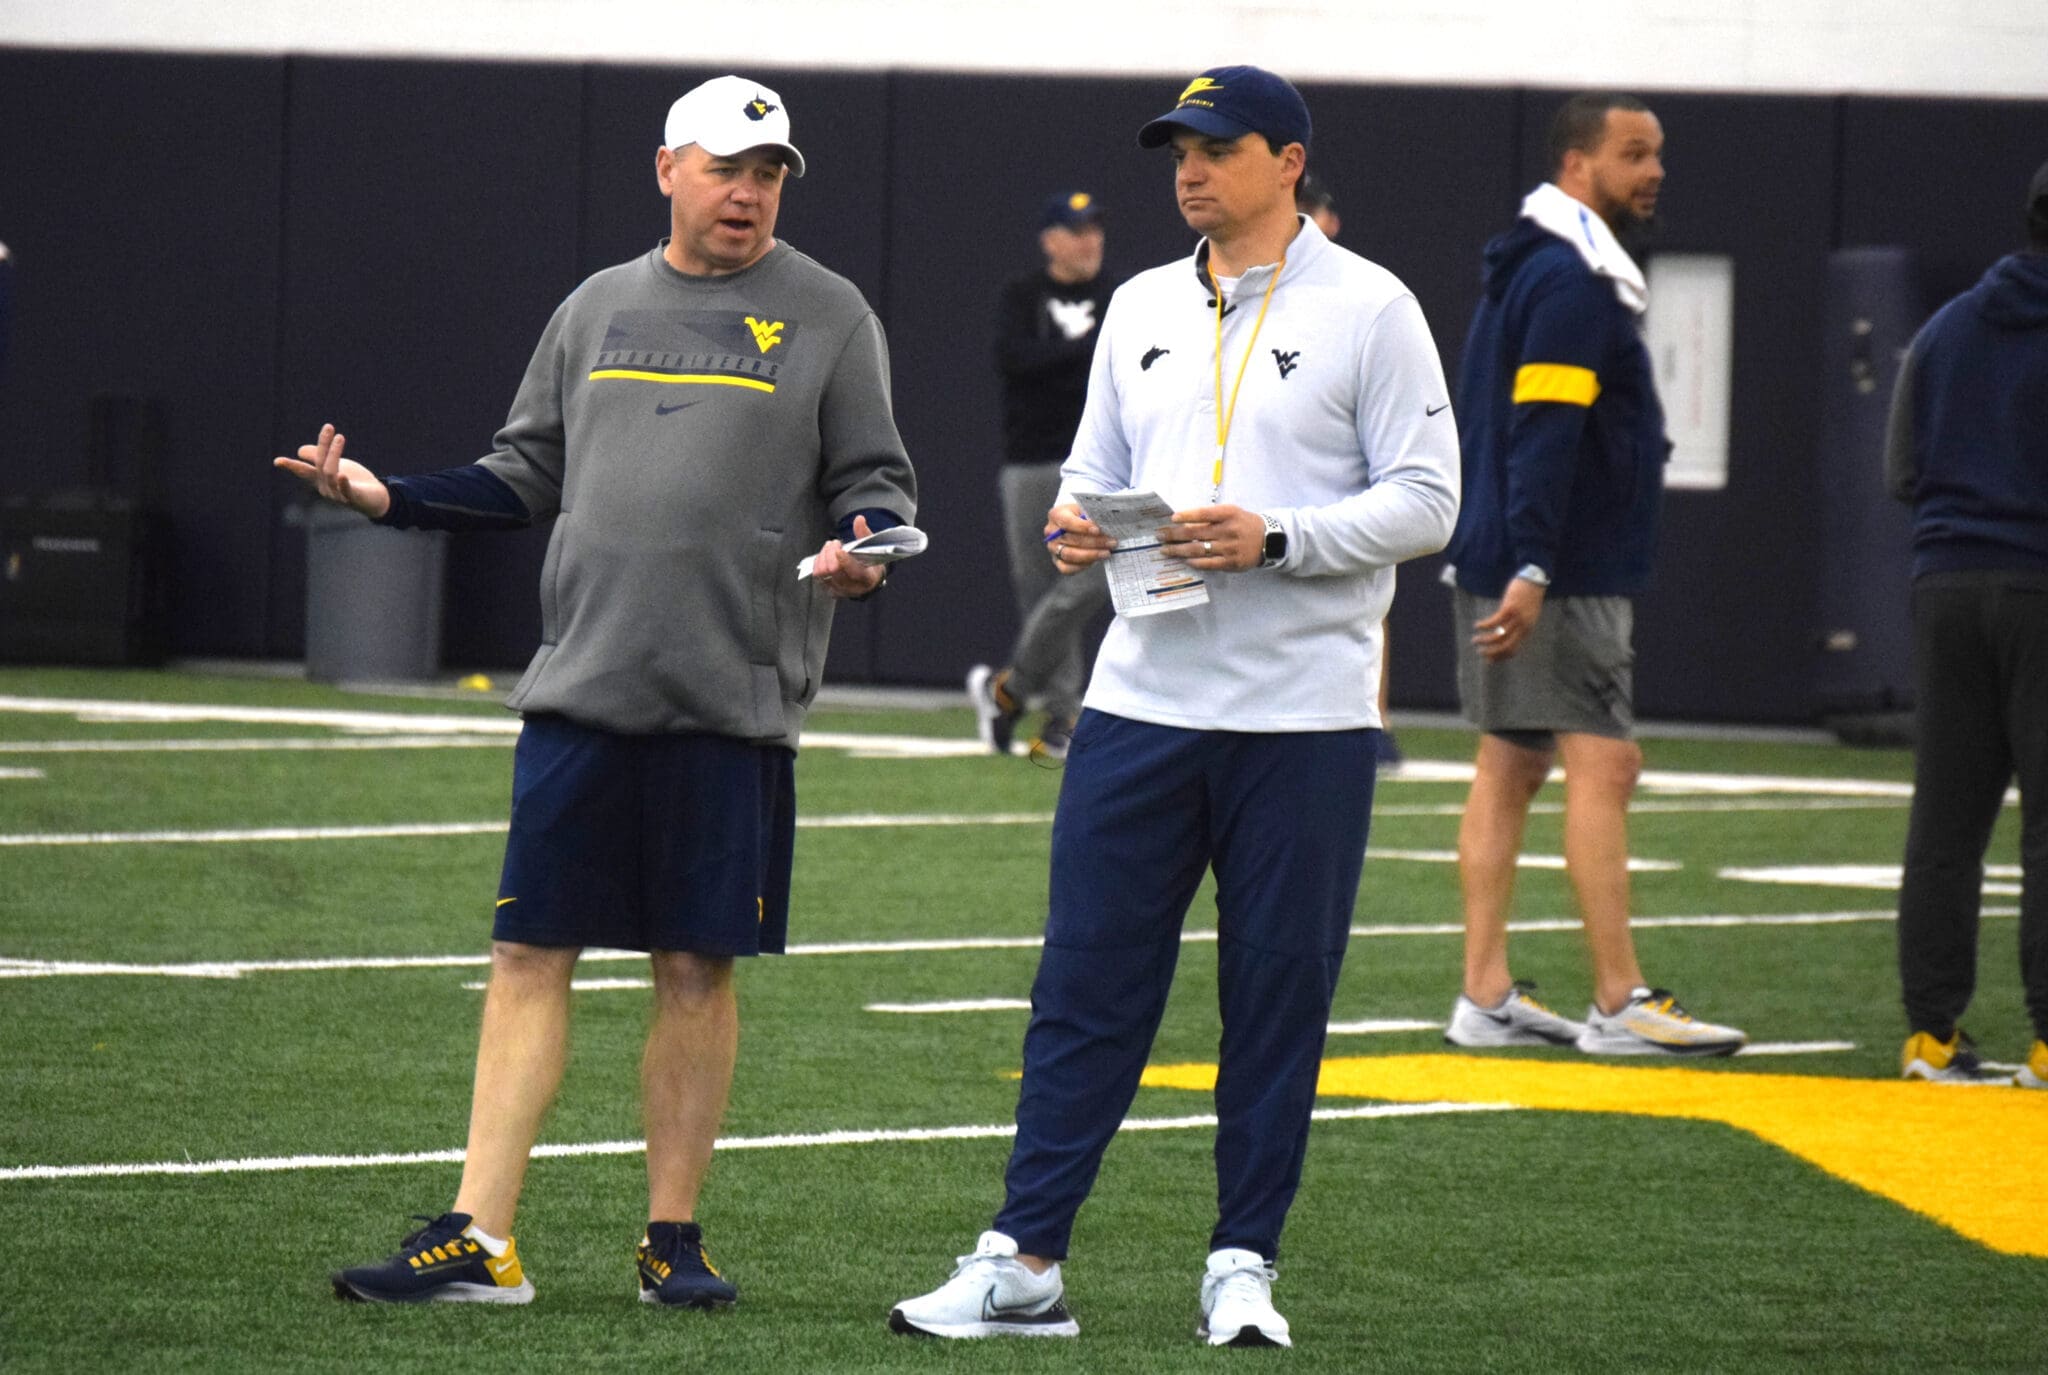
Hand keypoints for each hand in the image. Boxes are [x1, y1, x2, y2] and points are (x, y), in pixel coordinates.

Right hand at [272, 423, 390, 518]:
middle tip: (329, 427)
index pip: (304, 471)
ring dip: (335, 454)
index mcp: (320, 480)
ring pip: (331, 473)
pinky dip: (343, 483)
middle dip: (322, 446)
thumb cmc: (354, 480)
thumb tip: (299, 451)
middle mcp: (326, 488)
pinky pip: (346, 491)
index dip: (291, 466)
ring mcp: (338, 495)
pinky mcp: (353, 499)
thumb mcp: (336, 465)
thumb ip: (319, 457)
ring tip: (340, 437)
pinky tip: (342, 475)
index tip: (277, 461)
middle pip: (320, 465)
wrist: (376, 500)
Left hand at [809, 515, 885, 598]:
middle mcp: (854, 588)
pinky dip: (818, 562)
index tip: (839, 550)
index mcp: (868, 578)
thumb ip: (864, 534)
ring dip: (824, 556)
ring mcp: (840, 590)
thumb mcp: (872, 549)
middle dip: (832, 553)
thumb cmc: (870, 563)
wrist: (867, 581)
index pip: (855, 573)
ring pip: (823, 573)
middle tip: (835, 542)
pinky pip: (817, 575)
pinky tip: (825, 554)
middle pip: (835, 571)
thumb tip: (859, 519)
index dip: (845, 561)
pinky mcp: (829, 590)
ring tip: (830, 546)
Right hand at [1043, 502, 1112, 574]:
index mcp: (1056, 515)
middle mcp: (1051, 532)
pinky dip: (1082, 566)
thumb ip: (1093, 516)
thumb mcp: (1086, 510)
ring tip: (1106, 553)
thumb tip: (1107, 526)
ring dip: (1091, 555)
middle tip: (1111, 542)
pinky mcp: (1057, 561)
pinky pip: (1067, 568)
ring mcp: (1053, 548)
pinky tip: (1095, 560)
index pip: (1067, 522)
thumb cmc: (1081, 516)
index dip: (1082, 527)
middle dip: (1094, 542)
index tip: (1098, 530)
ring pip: (1070, 555)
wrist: (1075, 523)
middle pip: (1071, 539)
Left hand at [1159, 503, 1260, 571]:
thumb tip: (1183, 522)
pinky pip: (1208, 563)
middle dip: (1174, 534)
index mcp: (1228, 514)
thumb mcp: (1231, 513)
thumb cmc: (1244, 523)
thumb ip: (1211, 516)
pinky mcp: (1230, 563)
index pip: (1204, 514)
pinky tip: (1183, 560)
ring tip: (1165, 550)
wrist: (1269, 540)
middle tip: (1159, 535)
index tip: (1172, 518)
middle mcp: (1228, 530)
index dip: (1187, 516)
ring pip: (1198, 550)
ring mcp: (1229, 548)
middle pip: (1195, 533)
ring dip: (1178, 550)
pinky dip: (1194, 562)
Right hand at [1472, 576, 1545, 660]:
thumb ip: (1520, 625)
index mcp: (1527, 630)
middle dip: (1492, 652)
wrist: (1535, 579)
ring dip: (1485, 640)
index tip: (1489, 659)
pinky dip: (1484, 625)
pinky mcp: (1509, 608)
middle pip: (1506, 646)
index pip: (1513, 649)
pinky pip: (1494, 621)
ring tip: (1475, 640)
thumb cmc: (1530, 596)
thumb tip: (1507, 633)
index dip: (1500, 656)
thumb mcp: (1529, 614)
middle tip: (1481, 653)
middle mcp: (1523, 626)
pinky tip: (1477, 625)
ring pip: (1499, 635)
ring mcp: (1517, 618)